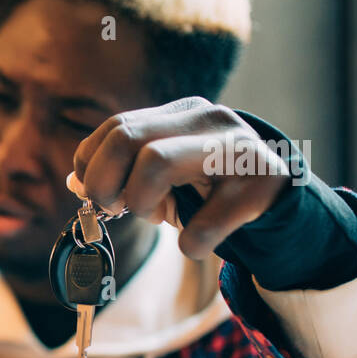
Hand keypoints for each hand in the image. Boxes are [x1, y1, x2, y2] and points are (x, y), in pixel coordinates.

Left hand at [71, 97, 291, 259]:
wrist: (281, 202)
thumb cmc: (211, 188)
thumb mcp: (164, 176)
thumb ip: (121, 173)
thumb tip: (75, 182)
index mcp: (180, 114)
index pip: (114, 127)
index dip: (92, 166)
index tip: (98, 197)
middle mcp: (208, 120)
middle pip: (126, 137)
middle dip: (104, 182)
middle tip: (112, 210)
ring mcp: (236, 148)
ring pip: (155, 161)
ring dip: (140, 201)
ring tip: (152, 216)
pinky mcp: (261, 187)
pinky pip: (203, 222)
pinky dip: (190, 243)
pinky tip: (196, 243)